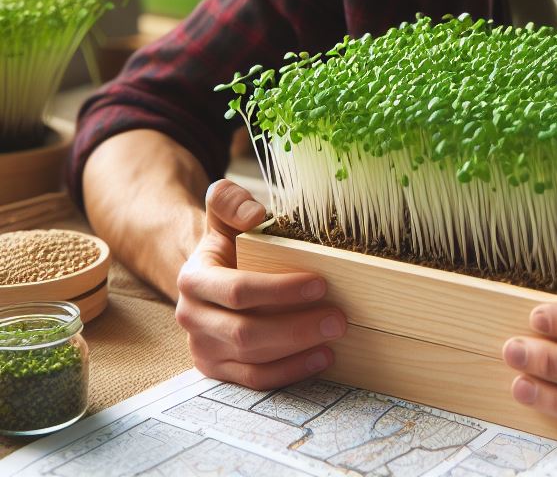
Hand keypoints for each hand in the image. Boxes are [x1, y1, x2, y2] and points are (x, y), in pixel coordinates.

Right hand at [175, 179, 346, 388]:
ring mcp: (204, 348)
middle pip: (245, 333)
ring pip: (251, 360)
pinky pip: (254, 380)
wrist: (207, 275)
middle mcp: (193, 318)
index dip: (280, 290)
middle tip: (338, 319)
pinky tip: (320, 359)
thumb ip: (230, 201)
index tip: (320, 284)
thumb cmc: (227, 243)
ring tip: (334, 338)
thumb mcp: (223, 214)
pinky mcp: (218, 370)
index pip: (238, 291)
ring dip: (297, 352)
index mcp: (194, 280)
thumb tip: (255, 214)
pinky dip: (289, 372)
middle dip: (296, 328)